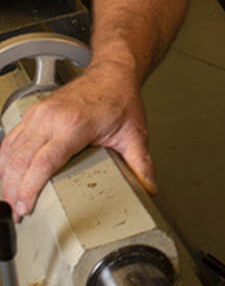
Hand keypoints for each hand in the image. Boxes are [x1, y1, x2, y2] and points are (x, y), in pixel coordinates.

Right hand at [0, 60, 155, 218]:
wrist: (113, 72)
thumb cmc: (120, 98)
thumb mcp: (134, 132)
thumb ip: (140, 162)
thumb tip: (149, 186)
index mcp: (74, 124)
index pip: (43, 162)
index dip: (29, 189)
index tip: (25, 208)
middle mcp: (51, 118)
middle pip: (20, 160)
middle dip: (13, 191)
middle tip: (17, 214)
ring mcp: (39, 113)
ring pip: (9, 151)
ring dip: (5, 179)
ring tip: (10, 203)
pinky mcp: (33, 112)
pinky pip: (10, 140)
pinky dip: (4, 162)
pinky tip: (6, 178)